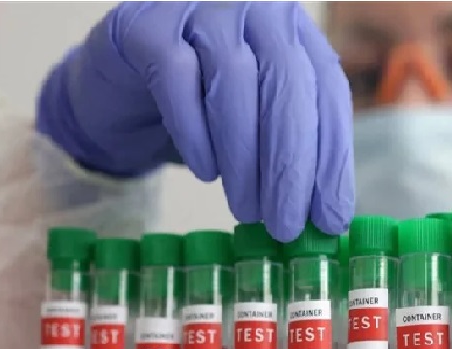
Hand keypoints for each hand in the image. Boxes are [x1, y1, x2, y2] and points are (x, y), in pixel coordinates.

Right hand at [36, 1, 353, 241]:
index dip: (333, 158)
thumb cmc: (201, 114)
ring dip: (244, 157)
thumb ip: (293, 157)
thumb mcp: (257, 130)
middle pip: (287, 83)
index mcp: (293, 33)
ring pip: (234, 80)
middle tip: (286, 225)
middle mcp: (253, 10)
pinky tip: (205, 173)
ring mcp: (200, 11)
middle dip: (291, 164)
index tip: (330, 217)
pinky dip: (195, 133)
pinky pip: (176, 78)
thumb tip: (329, 218)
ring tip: (247, 210)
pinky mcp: (146, 25)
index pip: (327, 90)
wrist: (119, 93)